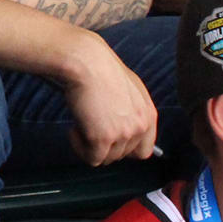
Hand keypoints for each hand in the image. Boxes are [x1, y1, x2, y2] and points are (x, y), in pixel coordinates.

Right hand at [60, 36, 156, 165]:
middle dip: (104, 145)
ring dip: (91, 145)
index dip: (125, 149)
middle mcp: (139, 126)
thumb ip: (131, 110)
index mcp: (148, 115)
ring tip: (82, 123)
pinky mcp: (103, 139)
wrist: (86, 62)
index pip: (144, 151)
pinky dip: (80, 147)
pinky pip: (92, 159)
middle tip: (90, 125)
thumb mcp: (128, 89)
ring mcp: (123, 134)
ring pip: (106, 159)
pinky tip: (74, 128)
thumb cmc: (100, 69)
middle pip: (121, 156)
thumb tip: (122, 131)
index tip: (110, 142)